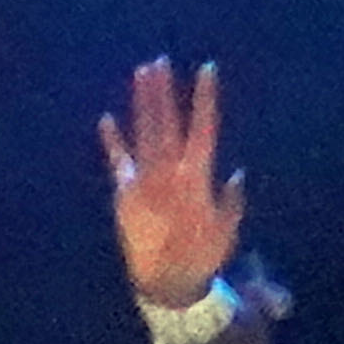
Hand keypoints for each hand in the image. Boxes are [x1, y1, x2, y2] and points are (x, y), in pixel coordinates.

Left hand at [101, 59, 246, 305]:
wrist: (166, 280)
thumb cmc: (203, 256)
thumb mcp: (226, 229)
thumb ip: (231, 200)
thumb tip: (235, 175)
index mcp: (197, 178)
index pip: (204, 127)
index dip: (205, 97)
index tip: (206, 70)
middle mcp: (168, 173)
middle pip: (165, 123)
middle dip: (162, 92)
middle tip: (158, 62)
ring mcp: (143, 180)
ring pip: (143, 132)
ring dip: (143, 103)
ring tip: (141, 75)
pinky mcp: (124, 192)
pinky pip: (118, 160)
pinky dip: (113, 140)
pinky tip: (107, 119)